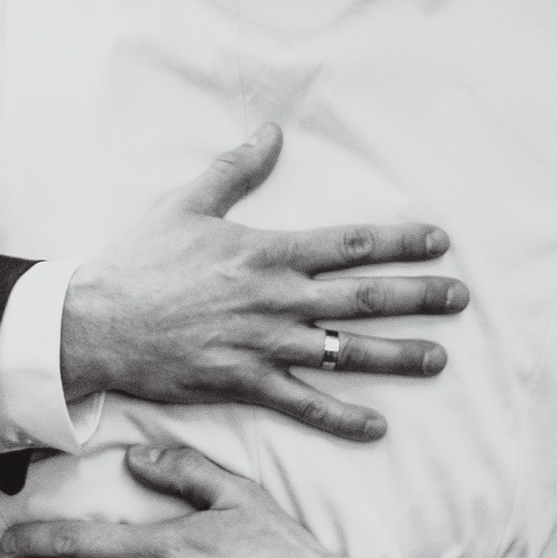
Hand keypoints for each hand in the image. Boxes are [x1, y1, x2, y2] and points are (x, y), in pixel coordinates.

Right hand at [58, 123, 467, 442]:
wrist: (97, 322)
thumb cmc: (141, 263)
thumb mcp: (188, 205)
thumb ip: (237, 170)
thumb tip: (271, 132)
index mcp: (268, 253)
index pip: (351, 244)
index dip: (400, 242)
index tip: (439, 242)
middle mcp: (276, 298)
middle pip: (363, 297)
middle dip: (418, 297)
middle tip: (460, 298)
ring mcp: (264, 344)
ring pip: (345, 351)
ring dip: (397, 356)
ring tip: (438, 359)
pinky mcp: (245, 382)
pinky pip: (303, 402)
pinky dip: (341, 417)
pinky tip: (377, 425)